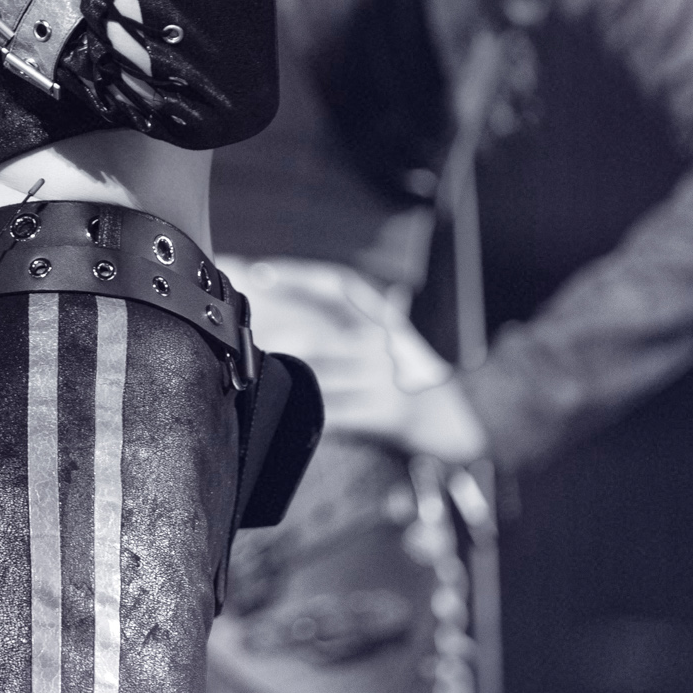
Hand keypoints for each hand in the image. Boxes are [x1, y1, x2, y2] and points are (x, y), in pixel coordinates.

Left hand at [222, 257, 489, 465]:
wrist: (455, 420)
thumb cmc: (405, 377)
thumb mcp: (387, 339)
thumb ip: (348, 327)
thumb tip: (286, 326)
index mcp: (383, 318)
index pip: (336, 286)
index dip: (296, 277)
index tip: (258, 273)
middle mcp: (384, 342)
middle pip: (316, 336)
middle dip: (273, 336)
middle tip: (238, 337)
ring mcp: (384, 378)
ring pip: (319, 375)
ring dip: (281, 376)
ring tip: (245, 373)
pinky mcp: (386, 412)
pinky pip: (334, 412)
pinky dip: (305, 410)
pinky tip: (279, 410)